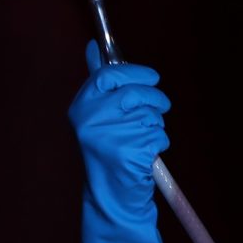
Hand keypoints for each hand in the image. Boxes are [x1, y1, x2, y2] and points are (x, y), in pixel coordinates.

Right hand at [68, 39, 176, 242]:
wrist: (112, 197)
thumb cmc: (110, 151)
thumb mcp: (99, 115)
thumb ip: (99, 81)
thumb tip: (93, 45)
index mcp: (80, 108)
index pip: (108, 75)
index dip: (134, 73)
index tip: (152, 77)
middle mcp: (89, 122)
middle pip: (135, 93)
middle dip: (155, 99)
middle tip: (161, 107)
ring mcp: (107, 139)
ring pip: (150, 116)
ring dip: (156, 127)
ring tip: (142, 142)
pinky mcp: (126, 155)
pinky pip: (158, 137)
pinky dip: (159, 145)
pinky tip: (145, 158)